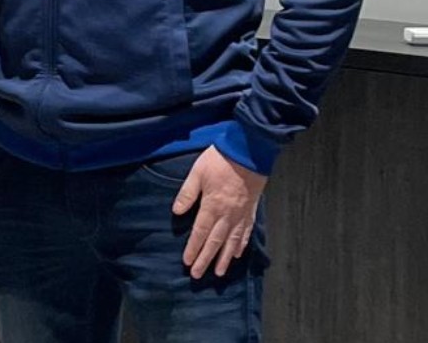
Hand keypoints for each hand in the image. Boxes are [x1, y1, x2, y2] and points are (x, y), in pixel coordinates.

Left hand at [171, 147, 267, 278]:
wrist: (249, 152)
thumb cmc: (220, 160)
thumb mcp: (198, 172)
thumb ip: (187, 193)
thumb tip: (176, 211)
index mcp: (212, 206)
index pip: (200, 232)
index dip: (193, 248)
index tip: (187, 262)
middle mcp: (227, 215)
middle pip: (215, 242)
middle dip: (205, 259)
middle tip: (198, 275)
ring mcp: (241, 214)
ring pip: (231, 242)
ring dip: (223, 259)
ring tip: (218, 272)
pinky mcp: (251, 210)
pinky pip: (246, 232)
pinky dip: (241, 245)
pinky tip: (237, 254)